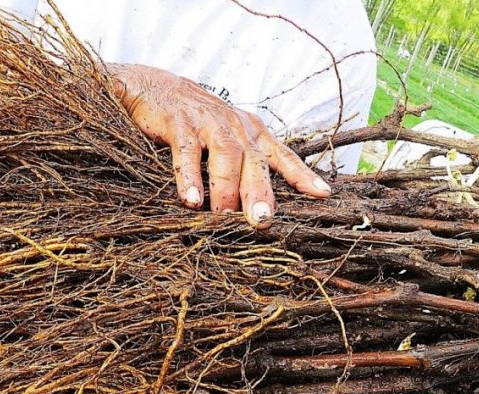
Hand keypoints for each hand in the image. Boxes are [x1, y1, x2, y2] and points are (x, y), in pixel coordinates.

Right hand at [109, 64, 331, 227]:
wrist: (155, 87)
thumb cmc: (197, 122)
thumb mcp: (229, 138)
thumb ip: (245, 167)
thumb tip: (259, 210)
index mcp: (251, 132)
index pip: (282, 156)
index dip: (302, 175)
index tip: (323, 194)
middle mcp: (235, 127)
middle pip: (254, 162)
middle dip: (260, 193)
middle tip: (262, 221)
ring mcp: (208, 123)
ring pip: (226, 157)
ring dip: (225, 189)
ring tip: (223, 216)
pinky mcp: (179, 123)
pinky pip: (187, 152)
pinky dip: (189, 177)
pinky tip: (191, 200)